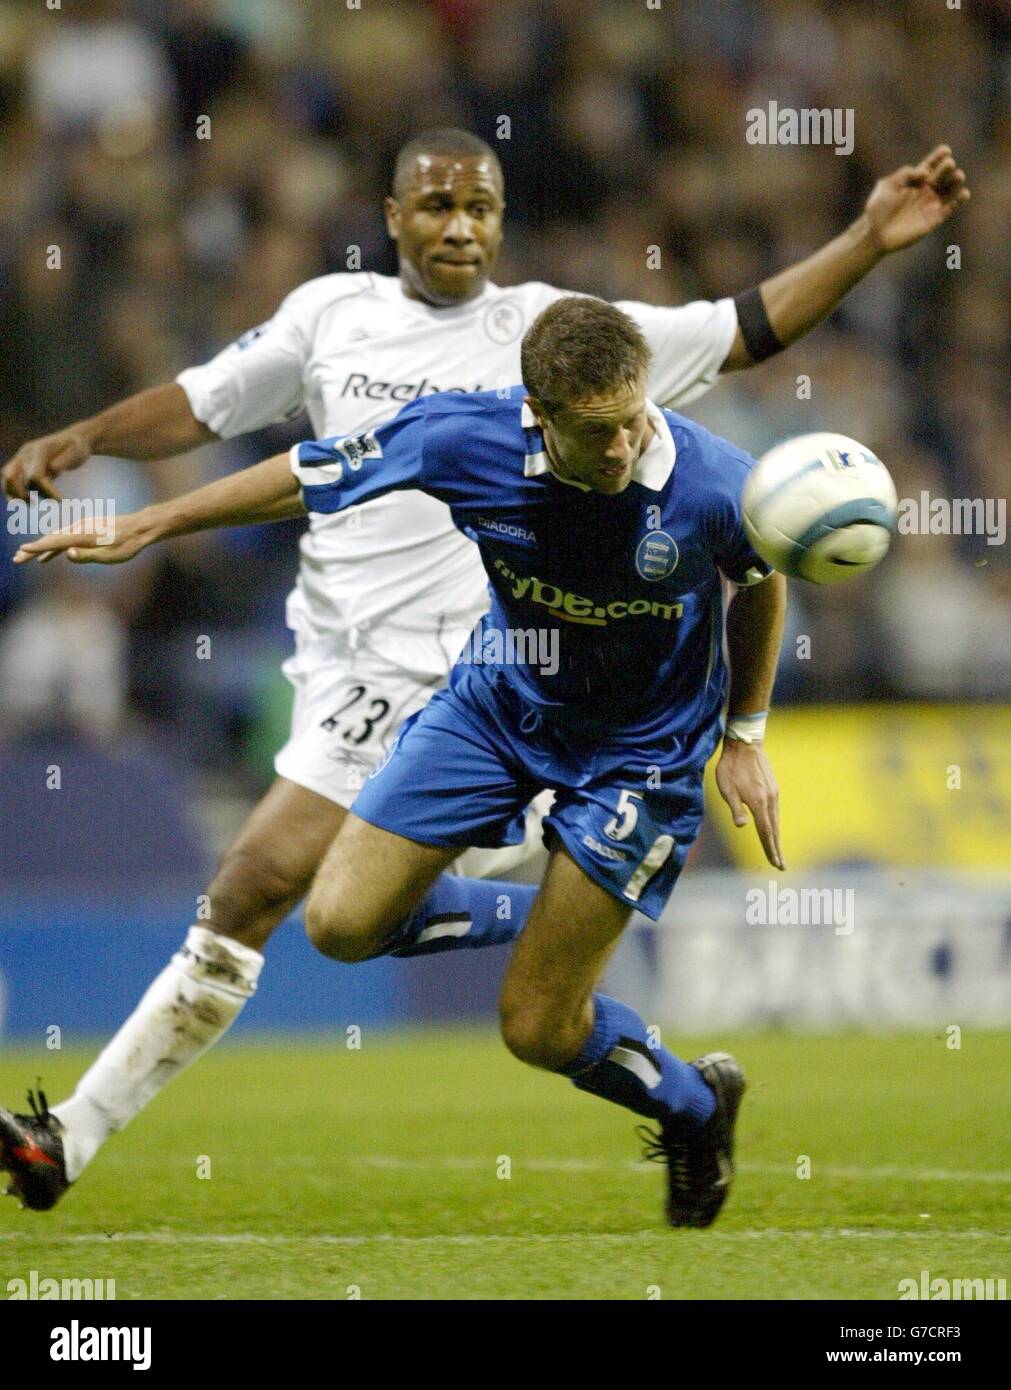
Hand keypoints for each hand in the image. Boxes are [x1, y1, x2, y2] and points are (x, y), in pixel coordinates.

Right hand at [2, 427, 94, 502]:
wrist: (72, 438)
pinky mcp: (22, 464)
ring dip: (14, 494)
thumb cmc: (77, 447)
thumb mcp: (78, 451)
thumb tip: (52, 469)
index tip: (61, 500)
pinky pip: (9, 478)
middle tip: (37, 503)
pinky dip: (12, 491)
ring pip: (7, 478)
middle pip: (13, 477)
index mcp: (41, 450)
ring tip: (31, 503)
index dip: (46, 491)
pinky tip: (24, 501)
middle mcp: (27, 453)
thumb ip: (66, 460)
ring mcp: (22, 458)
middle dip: (22, 494)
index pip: (35, 476)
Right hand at [12, 508, 158, 566]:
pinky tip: (47, 558)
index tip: (22, 551)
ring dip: (40, 548)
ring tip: (24, 558)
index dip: (38, 548)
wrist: (140, 527)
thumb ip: (88, 555)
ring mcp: (81, 527)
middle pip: (51, 539)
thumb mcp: (111, 555)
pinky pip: (65, 539)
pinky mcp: (85, 529)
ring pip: (56, 538)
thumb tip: (68, 554)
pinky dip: (53, 547)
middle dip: (33, 550)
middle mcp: (79, 528)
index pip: (56, 542)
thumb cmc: (128, 544)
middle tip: (16, 559)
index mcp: (84, 535)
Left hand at [716, 738, 783, 870]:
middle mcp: (770, 800)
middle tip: (780, 865)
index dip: (770, 848)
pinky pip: (775, 812)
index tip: (775, 863)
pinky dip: (775, 825)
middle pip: (775, 829)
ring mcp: (774, 794)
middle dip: (776, 848)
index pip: (766, 831)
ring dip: (777, 837)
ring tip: (777, 851)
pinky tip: (773, 828)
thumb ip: (735, 807)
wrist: (745, 744)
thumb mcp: (727, 788)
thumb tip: (742, 826)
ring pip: (776, 821)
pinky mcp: (774, 788)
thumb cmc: (731, 767)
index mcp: (758, 802)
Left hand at [862, 145, 969, 254]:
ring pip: (948, 190)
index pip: (930, 166)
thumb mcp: (887, 185)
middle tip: (949, 164)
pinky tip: (965, 193)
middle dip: (946, 168)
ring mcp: (930, 205)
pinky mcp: (933, 220)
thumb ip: (905, 174)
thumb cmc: (877, 209)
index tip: (945, 150)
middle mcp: (925, 191)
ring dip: (955, 182)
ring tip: (959, 175)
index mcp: (914, 181)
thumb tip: (925, 172)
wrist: (875, 233)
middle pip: (941, 176)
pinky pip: (949, 208)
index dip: (938, 157)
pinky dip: (958, 201)